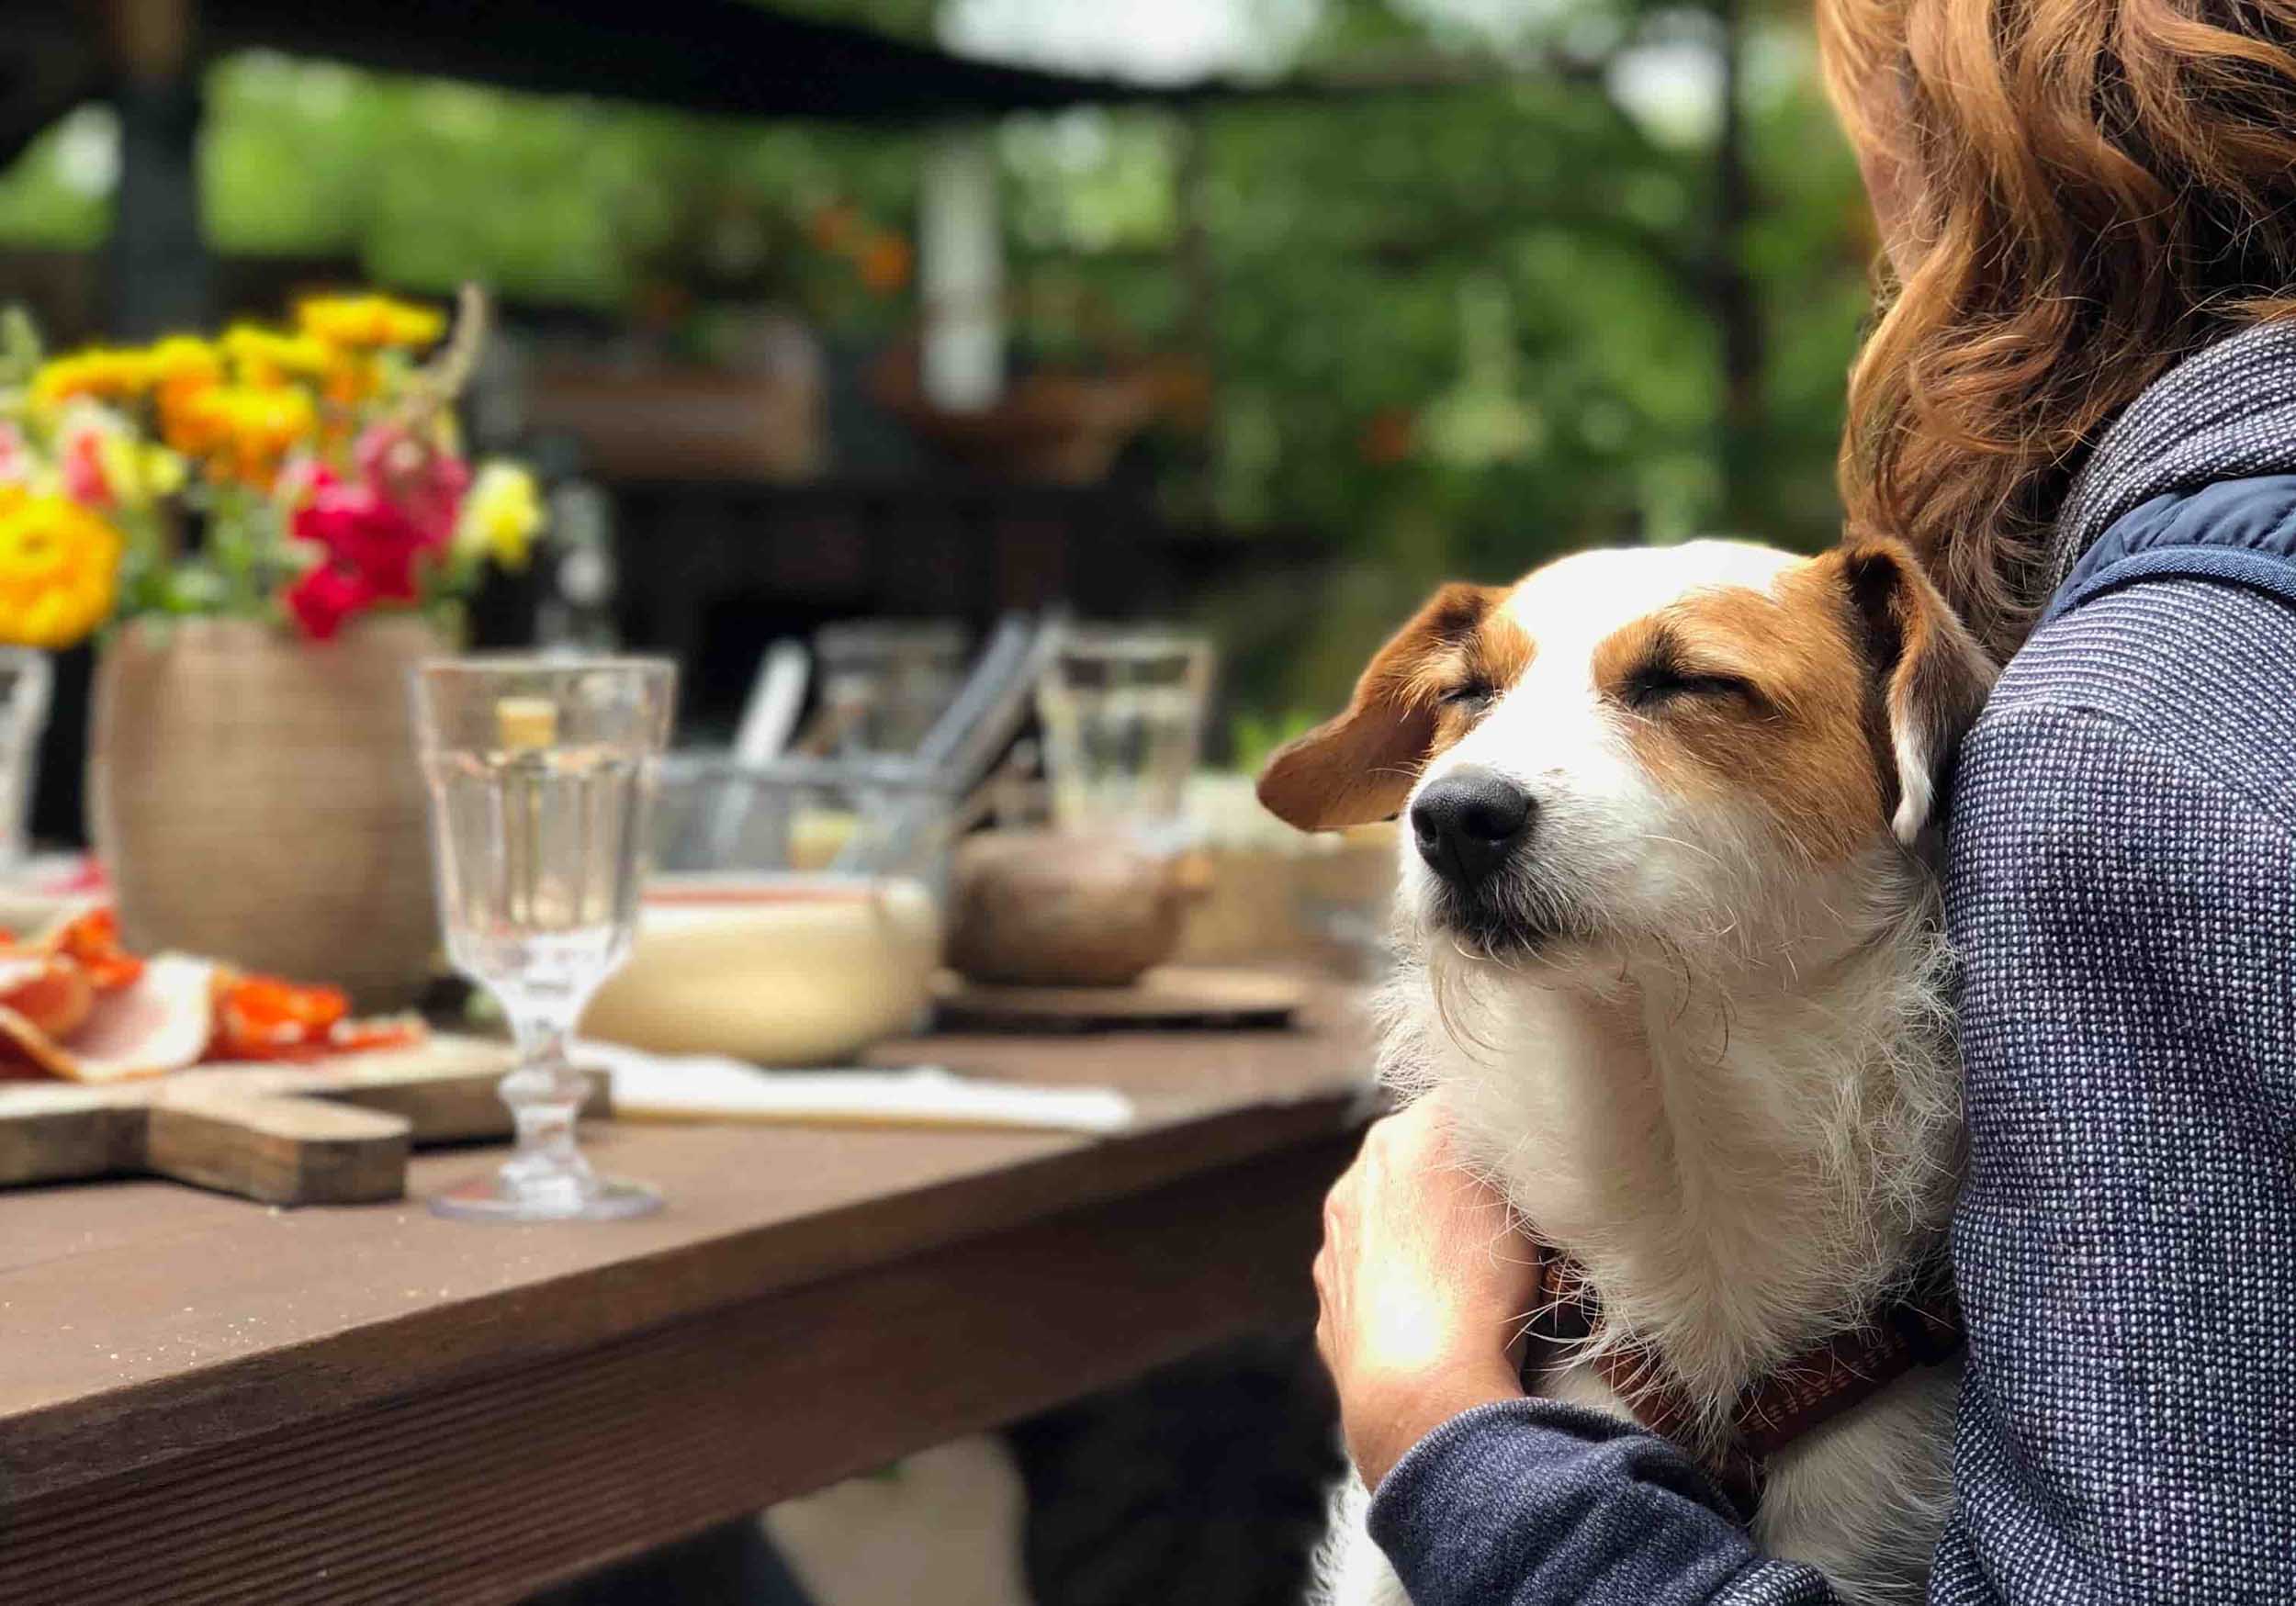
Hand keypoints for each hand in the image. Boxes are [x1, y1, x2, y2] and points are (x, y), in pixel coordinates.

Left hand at [1314, 1098, 1538, 1488]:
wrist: (1418, 1384)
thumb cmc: (1481, 1287)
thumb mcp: (1522, 1201)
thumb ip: (1511, 1158)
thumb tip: (1515, 1145)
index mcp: (1403, 1135)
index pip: (1462, 1105)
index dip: (1502, 1133)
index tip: (1529, 1168)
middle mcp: (1358, 1176)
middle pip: (1420, 1160)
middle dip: (1458, 1183)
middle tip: (1508, 1225)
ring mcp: (1337, 1238)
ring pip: (1392, 1218)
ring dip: (1425, 1234)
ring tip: (1473, 1278)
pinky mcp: (1330, 1294)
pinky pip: (1376, 1274)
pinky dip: (1402, 1284)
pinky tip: (1435, 1314)